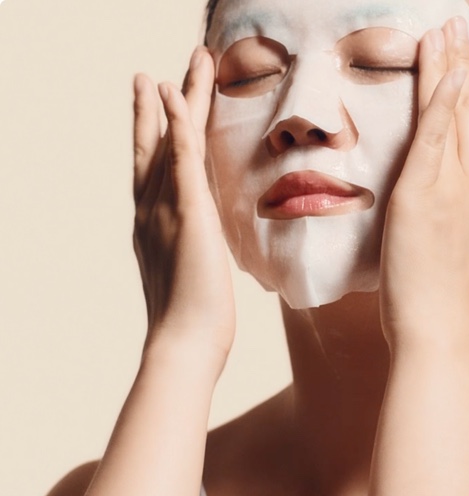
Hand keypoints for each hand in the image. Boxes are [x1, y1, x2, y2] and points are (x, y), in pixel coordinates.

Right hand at [133, 47, 234, 364]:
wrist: (185, 344)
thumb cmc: (193, 320)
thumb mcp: (189, 278)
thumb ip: (191, 254)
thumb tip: (202, 249)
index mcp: (155, 224)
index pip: (154, 171)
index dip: (154, 138)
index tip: (156, 109)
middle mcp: (152, 210)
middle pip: (155, 146)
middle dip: (159, 108)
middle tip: (154, 74)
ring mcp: (165, 210)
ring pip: (172, 141)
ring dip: (179, 98)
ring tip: (189, 62)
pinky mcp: (187, 214)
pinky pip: (182, 159)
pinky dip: (178, 124)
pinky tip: (176, 94)